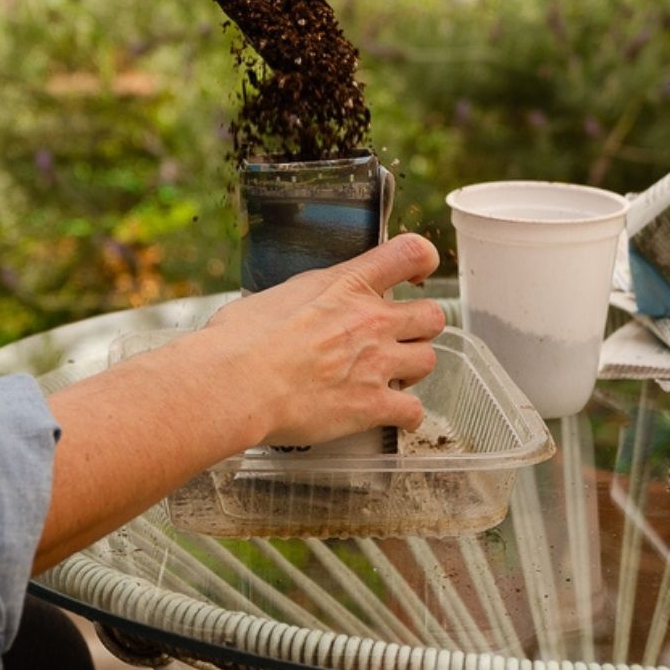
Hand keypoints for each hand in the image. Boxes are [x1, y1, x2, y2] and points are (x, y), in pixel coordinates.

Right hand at [37, 232, 441, 569]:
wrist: (236, 382)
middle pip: (433, 315)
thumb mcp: (274, 297)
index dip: (423, 261)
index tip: (419, 273)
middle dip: (419, 328)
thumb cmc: (237, 339)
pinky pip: (414, 411)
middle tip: (398, 339)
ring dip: (413, 370)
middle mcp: (371, 319)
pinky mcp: (372, 405)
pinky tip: (395, 417)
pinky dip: (407, 417)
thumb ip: (300, 300)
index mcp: (346, 284)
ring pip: (429, 360)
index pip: (410, 253)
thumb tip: (285, 313)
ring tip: (392, 377)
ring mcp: (377, 363)